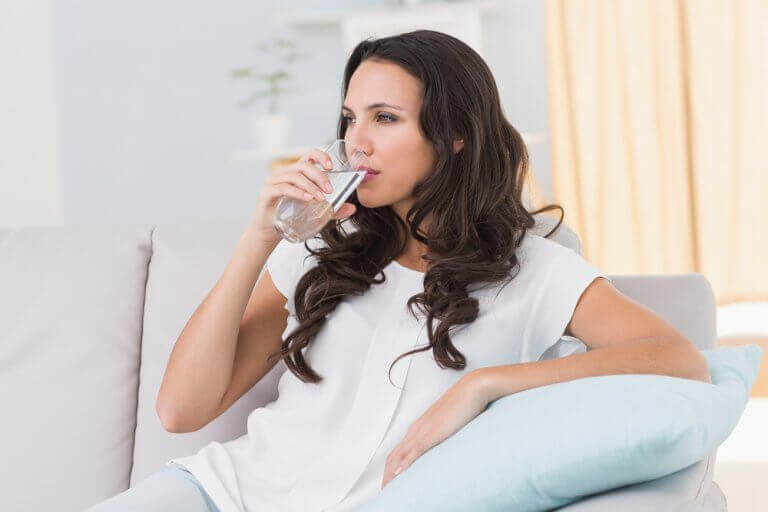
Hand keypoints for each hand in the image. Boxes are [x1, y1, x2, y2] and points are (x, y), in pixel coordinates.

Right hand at [248, 148, 356, 244]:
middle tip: (330, 190)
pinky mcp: (267, 193)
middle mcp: (284, 174)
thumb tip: (352, 208)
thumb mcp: (315, 212)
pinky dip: (297, 192)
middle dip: (319, 176)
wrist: (269, 234)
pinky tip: (307, 199)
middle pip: (303, 166)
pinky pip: (283, 188)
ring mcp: (273, 182)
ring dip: (310, 186)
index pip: (308, 155)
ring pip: (294, 176)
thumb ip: (333, 210)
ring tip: (320, 198)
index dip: (320, 156)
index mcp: (296, 173)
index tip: (331, 166)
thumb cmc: (290, 218)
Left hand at [381, 371, 489, 488]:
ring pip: (400, 454)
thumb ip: (442, 433)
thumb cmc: (463, 404)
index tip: (389, 480)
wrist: (471, 390)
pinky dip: (406, 463)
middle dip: (387, 474)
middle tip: (384, 490)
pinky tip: (400, 474)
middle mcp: (417, 428)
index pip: (399, 450)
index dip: (391, 466)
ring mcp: (423, 430)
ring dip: (392, 473)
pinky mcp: (433, 432)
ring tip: (387, 488)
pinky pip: (415, 450)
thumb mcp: (449, 423)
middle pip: (394, 455)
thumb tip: (443, 442)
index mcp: (420, 426)